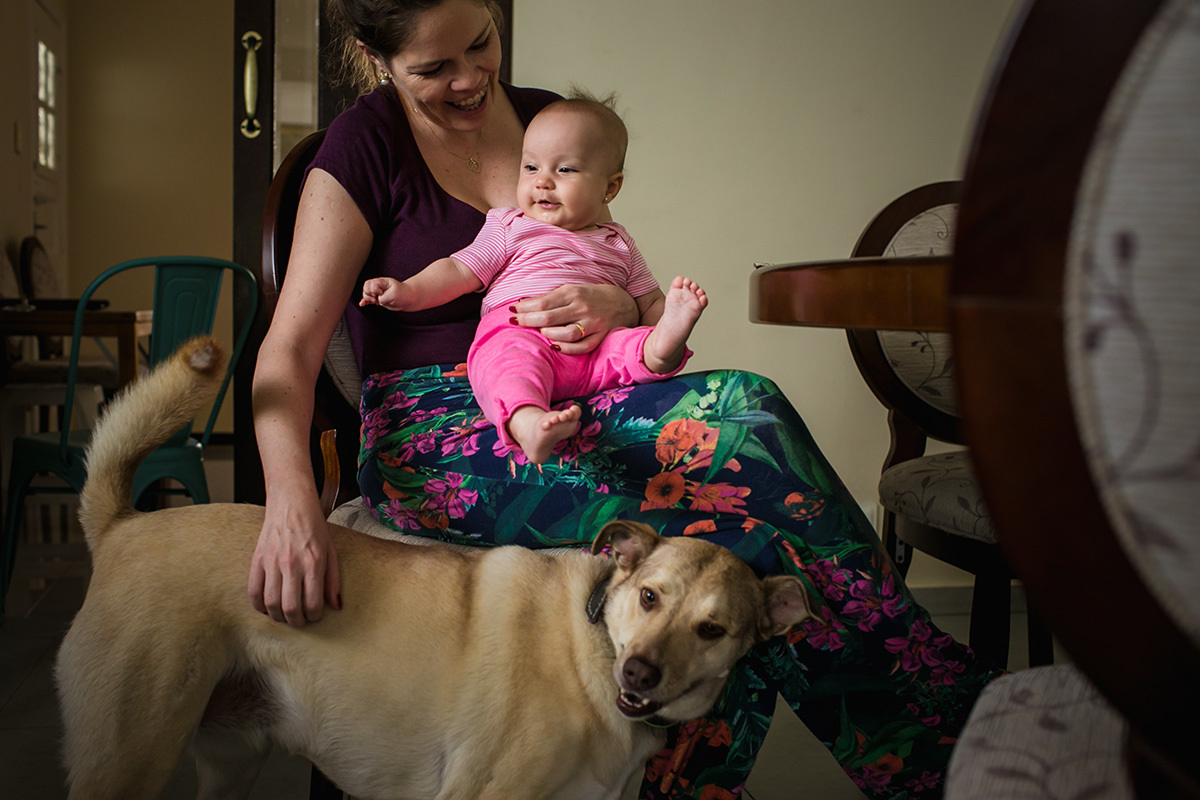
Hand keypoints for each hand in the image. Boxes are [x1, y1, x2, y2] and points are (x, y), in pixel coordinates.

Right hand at [248, 491, 341, 626]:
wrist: (291, 503)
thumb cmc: (314, 527)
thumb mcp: (331, 551)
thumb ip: (333, 580)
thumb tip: (336, 606)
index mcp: (313, 563)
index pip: (312, 603)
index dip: (314, 616)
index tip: (315, 616)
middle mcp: (292, 565)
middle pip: (290, 608)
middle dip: (296, 621)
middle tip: (299, 621)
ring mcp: (272, 562)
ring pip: (270, 603)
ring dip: (277, 616)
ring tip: (284, 616)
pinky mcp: (257, 559)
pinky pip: (253, 591)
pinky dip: (258, 605)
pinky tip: (267, 607)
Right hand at [359, 277, 408, 309]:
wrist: (407, 298)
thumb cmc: (402, 294)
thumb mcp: (394, 295)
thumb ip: (383, 298)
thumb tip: (378, 301)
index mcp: (382, 282)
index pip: (370, 284)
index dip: (373, 290)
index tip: (381, 293)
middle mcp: (378, 286)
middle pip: (366, 288)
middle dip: (369, 295)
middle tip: (377, 299)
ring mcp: (378, 292)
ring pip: (366, 294)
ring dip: (368, 299)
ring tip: (377, 301)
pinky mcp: (378, 299)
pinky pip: (368, 299)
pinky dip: (365, 301)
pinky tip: (362, 304)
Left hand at [511, 284, 638, 353]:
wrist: (625, 303)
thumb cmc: (593, 297)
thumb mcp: (573, 290)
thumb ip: (551, 298)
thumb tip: (523, 302)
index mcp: (574, 293)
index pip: (543, 302)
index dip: (524, 307)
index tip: (511, 310)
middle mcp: (583, 307)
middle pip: (550, 317)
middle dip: (527, 320)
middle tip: (513, 322)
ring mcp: (593, 323)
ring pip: (567, 333)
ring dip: (548, 333)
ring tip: (539, 332)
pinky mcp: (601, 336)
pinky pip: (582, 346)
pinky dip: (567, 348)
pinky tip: (555, 345)